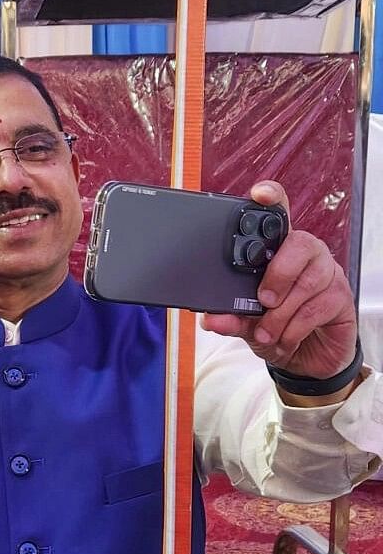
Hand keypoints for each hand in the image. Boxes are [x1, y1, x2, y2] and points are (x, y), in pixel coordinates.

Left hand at [200, 181, 356, 380]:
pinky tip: (285, 337)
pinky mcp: (341, 297)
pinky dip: (295, 327)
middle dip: (277, 275)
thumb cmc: (276, 327)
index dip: (271, 199)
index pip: (278, 214)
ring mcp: (327, 273)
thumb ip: (230, 317)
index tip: (258, 195)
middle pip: (298, 243)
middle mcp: (305, 254)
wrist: (304, 358)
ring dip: (281, 313)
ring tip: (267, 331)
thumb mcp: (246, 323)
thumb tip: (212, 319)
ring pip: (307, 282)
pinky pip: (318, 307)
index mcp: (278, 250)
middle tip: (262, 301)